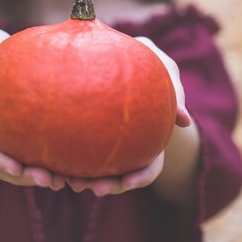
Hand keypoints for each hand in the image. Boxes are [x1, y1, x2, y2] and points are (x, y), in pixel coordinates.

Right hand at [0, 28, 65, 190]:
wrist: (2, 51)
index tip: (16, 169)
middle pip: (5, 164)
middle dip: (25, 178)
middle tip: (50, 181)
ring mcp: (12, 132)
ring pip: (24, 164)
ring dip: (42, 176)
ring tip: (66, 181)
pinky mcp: (31, 129)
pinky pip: (41, 149)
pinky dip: (55, 160)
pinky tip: (75, 164)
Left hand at [67, 37, 190, 196]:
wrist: (130, 54)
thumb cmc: (153, 62)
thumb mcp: (168, 71)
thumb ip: (175, 92)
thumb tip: (183, 120)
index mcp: (151, 137)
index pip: (150, 166)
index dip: (140, 177)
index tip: (127, 184)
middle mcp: (130, 144)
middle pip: (122, 176)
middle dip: (108, 186)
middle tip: (93, 188)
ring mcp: (109, 138)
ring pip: (98, 168)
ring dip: (86, 179)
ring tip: (71, 182)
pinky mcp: (89, 128)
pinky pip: (79, 146)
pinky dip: (71, 157)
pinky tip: (57, 159)